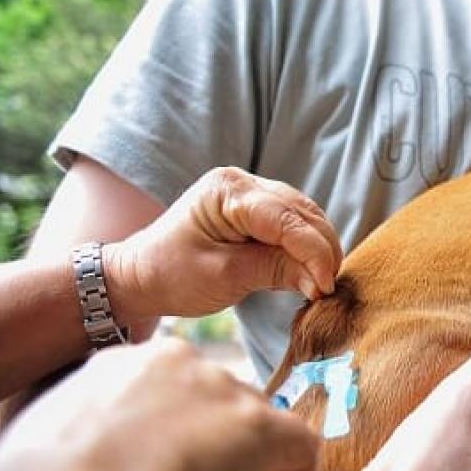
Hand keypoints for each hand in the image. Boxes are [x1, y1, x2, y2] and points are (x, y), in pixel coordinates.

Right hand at [0, 338, 319, 470]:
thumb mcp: (73, 464)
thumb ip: (114, 466)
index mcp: (120, 368)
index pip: (174, 394)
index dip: (183, 443)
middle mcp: (176, 364)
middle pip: (221, 408)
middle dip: (221, 460)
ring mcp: (221, 389)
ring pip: (259, 427)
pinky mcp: (260, 425)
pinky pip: (301, 448)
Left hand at [105, 166, 342, 321]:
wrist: (141, 275)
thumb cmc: (172, 275)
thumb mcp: (224, 277)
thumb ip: (275, 271)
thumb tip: (321, 282)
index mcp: (228, 191)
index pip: (287, 220)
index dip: (313, 253)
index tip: (326, 286)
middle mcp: (243, 182)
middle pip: (302, 213)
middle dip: (322, 250)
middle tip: (329, 288)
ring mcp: (250, 192)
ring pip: (304, 216)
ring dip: (319, 247)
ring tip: (322, 282)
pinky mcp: (256, 208)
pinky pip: (294, 223)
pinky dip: (307, 245)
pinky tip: (311, 269)